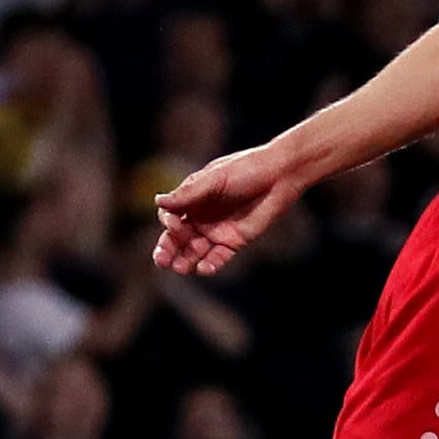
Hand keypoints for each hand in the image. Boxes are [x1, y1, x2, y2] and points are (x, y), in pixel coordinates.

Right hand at [151, 144, 304, 276]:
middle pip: (177, 239)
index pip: (170, 218)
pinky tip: (204, 269)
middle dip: (168, 250)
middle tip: (162, 261)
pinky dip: (210, 265)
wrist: (280, 175)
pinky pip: (219, 257)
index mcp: (191, 200)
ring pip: (195, 251)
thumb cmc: (246, 169)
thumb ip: (189, 193)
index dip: (168, 224)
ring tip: (181, 269)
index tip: (173, 224)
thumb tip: (158, 201)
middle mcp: (200, 218)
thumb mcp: (215, 179)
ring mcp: (217, 231)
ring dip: (186, 261)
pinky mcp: (235, 241)